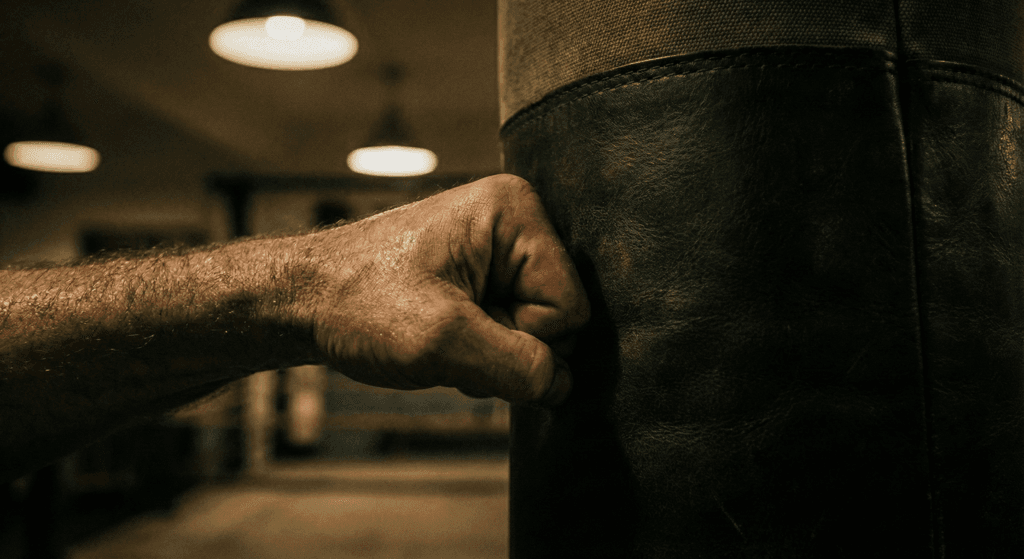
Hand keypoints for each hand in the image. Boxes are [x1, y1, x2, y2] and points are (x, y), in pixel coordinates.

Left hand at [289, 174, 589, 405]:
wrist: (302, 301)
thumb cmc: (358, 303)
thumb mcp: (441, 341)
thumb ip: (517, 366)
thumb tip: (564, 386)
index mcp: (516, 210)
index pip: (570, 306)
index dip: (525, 338)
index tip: (465, 329)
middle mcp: (516, 220)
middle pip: (558, 318)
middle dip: (507, 347)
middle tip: (451, 339)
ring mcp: (499, 248)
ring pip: (534, 331)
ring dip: (490, 353)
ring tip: (440, 336)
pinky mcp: (484, 274)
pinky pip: (511, 328)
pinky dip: (480, 348)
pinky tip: (443, 337)